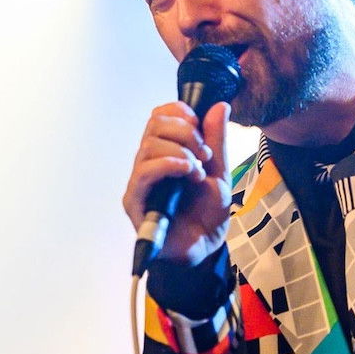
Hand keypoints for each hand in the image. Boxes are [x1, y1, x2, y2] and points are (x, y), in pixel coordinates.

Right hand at [122, 101, 231, 265]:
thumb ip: (216, 140)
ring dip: (181, 152)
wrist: (205, 247)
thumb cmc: (207, 213)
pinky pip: (144, 172)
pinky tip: (187, 173)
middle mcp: (148, 163)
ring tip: (198, 171)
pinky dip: (169, 165)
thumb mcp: (219, 170)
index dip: (179, 112)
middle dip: (185, 132)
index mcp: (164, 152)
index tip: (199, 126)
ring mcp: (140, 182)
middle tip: (204, 153)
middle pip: (154, 124)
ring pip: (149, 145)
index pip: (159, 115)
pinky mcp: (135, 201)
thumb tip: (219, 106)